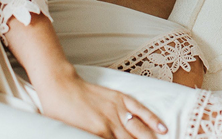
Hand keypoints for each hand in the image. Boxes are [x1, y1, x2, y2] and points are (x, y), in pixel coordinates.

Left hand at [34, 67, 166, 138]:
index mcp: (98, 135)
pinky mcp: (119, 98)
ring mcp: (116, 110)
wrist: (60, 88)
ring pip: (140, 129)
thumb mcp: (72, 134)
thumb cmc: (61, 114)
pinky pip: (139, 109)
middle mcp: (110, 125)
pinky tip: (161, 128)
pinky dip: (152, 119)